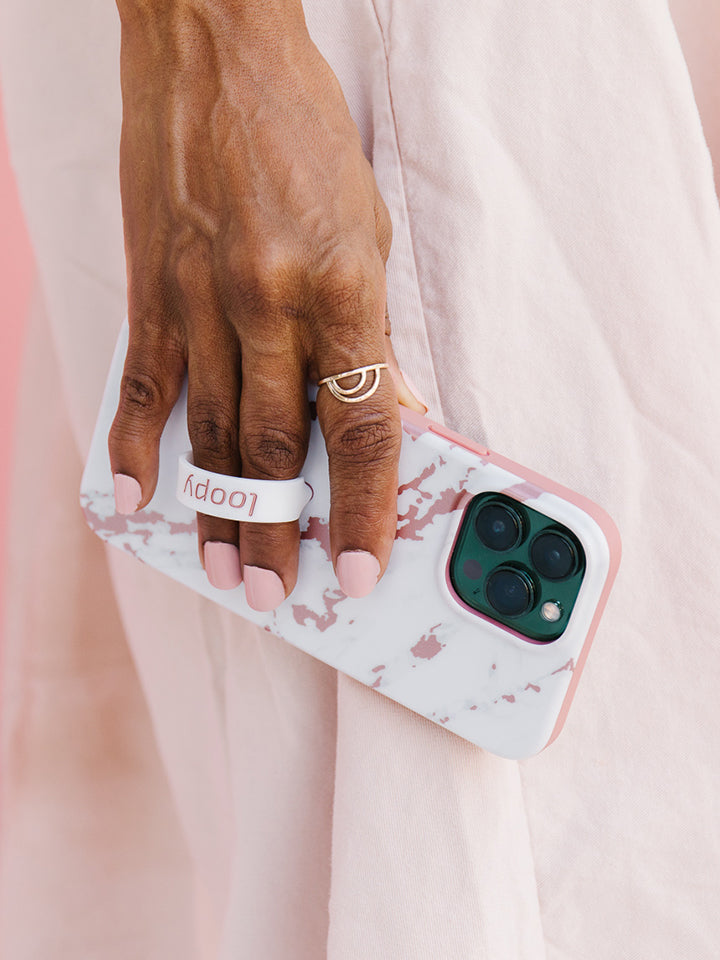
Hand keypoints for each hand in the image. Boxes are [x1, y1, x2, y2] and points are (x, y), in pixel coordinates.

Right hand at [108, 0, 425, 608]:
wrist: (217, 52)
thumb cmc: (305, 136)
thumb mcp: (369, 229)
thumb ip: (374, 330)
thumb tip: (397, 407)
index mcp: (343, 288)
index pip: (361, 425)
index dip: (362, 507)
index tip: (359, 567)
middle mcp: (271, 302)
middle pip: (279, 446)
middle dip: (282, 531)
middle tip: (280, 595)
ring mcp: (203, 298)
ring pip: (211, 431)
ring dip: (219, 511)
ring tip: (225, 572)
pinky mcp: (152, 287)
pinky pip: (145, 383)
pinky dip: (139, 448)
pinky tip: (136, 502)